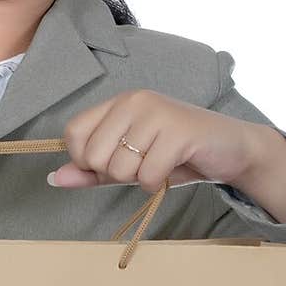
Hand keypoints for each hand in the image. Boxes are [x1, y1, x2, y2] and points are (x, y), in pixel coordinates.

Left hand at [49, 89, 262, 194]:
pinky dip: (157, 184)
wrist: (231, 150)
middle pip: (94, 155)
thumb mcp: (130, 163)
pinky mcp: (179, 131)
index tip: (110, 164)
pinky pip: (148, 174)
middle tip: (142, 165)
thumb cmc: (178, 155)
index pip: (74, 133)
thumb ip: (92, 171)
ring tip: (160, 165)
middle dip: (115, 174)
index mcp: (118, 104)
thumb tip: (54, 179)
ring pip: (121, 168)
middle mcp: (134, 101)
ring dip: (139, 179)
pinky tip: (171, 171)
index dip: (85, 160)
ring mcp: (157, 113)